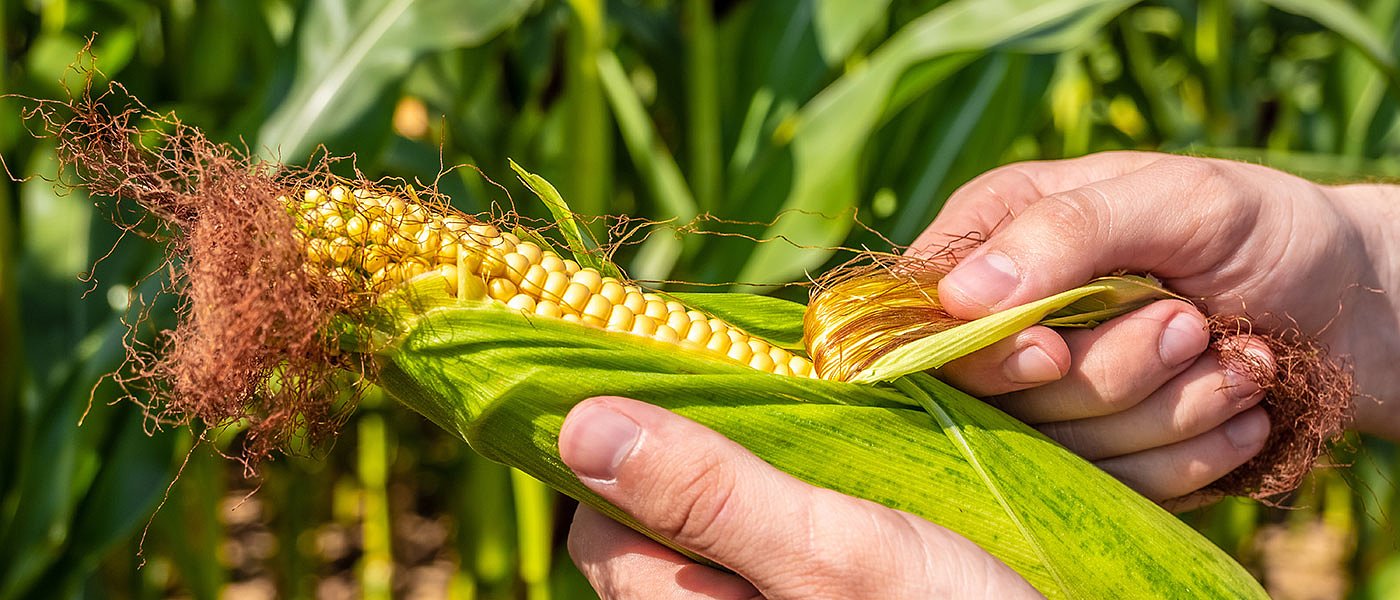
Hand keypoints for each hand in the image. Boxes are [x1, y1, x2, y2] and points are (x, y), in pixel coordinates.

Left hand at [559, 396, 1041, 598]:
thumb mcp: (834, 556)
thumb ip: (709, 496)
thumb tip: (578, 426)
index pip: (601, 534)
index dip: (626, 452)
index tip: (687, 383)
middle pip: (667, 525)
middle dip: (708, 451)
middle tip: (778, 395)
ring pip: (732, 528)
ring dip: (767, 467)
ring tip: (830, 422)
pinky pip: (794, 540)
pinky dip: (816, 496)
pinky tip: (870, 466)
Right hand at [914, 151, 1399, 506]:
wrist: (1348, 305)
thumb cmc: (1263, 228)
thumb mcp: (1182, 200)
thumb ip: (1070, 231)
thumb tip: (962, 299)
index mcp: (996, 233)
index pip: (934, 316)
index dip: (985, 354)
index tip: (1054, 354)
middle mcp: (1008, 316)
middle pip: (1001, 395)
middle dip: (1111, 374)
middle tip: (1191, 326)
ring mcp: (1050, 391)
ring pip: (1060, 449)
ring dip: (1167, 413)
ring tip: (1238, 363)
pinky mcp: (1095, 447)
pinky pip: (1113, 487)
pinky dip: (1188, 457)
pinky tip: (1237, 411)